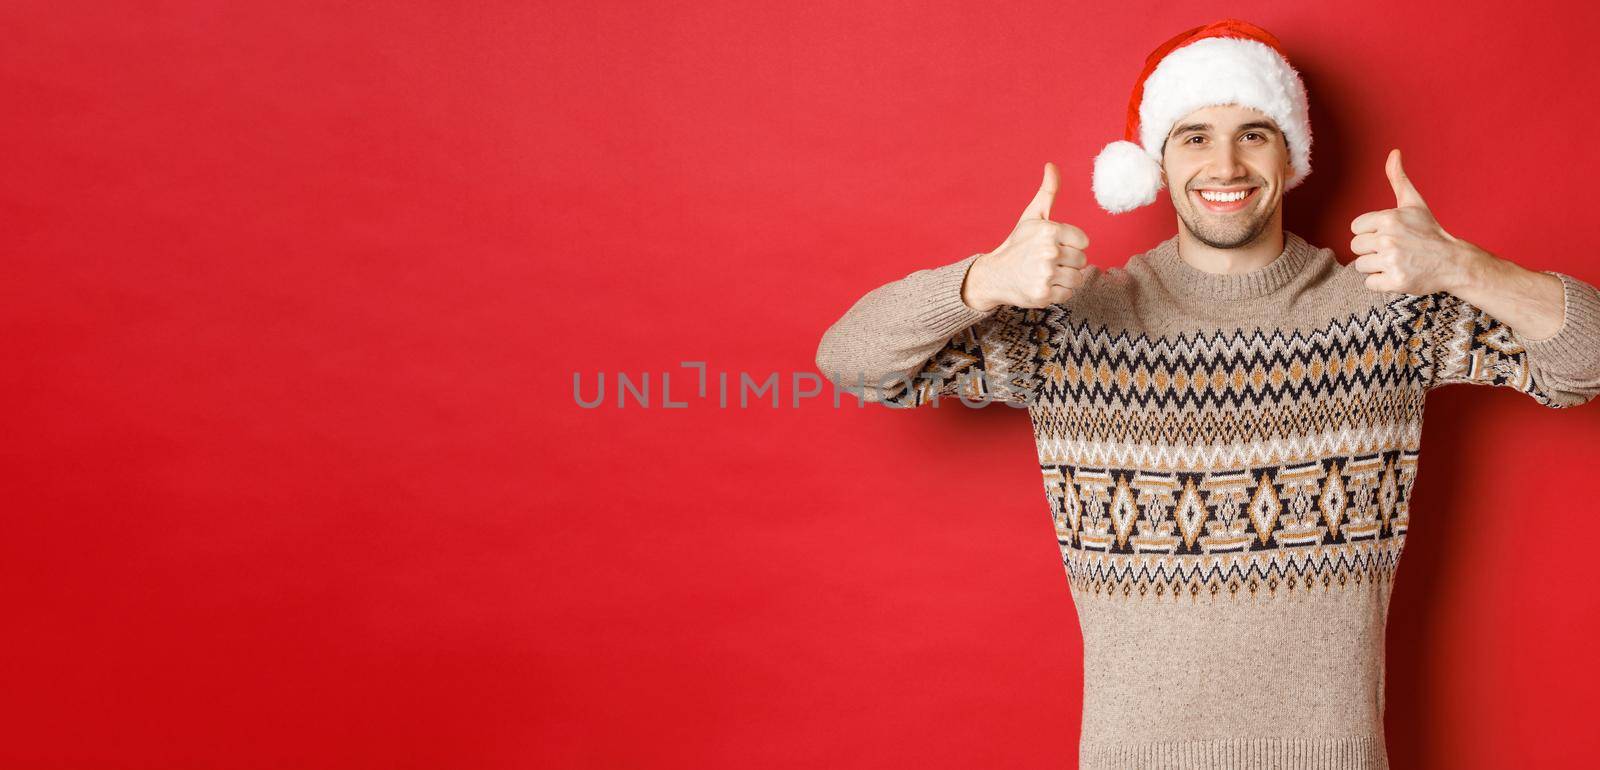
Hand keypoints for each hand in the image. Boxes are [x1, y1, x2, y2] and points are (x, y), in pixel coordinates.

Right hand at [963, 162, 1090, 311]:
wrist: (993, 275)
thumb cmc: (1017, 244)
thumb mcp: (1032, 216)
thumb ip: (1048, 192)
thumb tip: (1051, 165)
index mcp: (1049, 230)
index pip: (1084, 242)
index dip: (1071, 245)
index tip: (1054, 246)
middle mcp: (1048, 251)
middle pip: (1082, 261)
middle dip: (1068, 263)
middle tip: (1047, 262)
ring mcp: (1045, 274)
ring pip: (1077, 279)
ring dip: (1064, 278)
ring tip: (1046, 273)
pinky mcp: (1043, 294)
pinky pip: (1068, 294)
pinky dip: (1058, 292)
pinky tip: (1042, 285)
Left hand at [1349, 148, 1483, 293]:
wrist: (1452, 261)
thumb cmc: (1429, 231)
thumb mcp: (1413, 203)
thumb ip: (1398, 179)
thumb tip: (1394, 152)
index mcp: (1388, 219)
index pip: (1355, 228)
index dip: (1369, 232)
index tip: (1387, 234)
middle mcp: (1388, 239)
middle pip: (1356, 247)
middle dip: (1371, 249)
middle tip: (1393, 249)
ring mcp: (1391, 261)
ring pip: (1361, 266)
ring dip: (1376, 266)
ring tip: (1396, 261)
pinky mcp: (1395, 281)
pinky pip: (1370, 283)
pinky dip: (1381, 282)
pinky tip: (1398, 273)